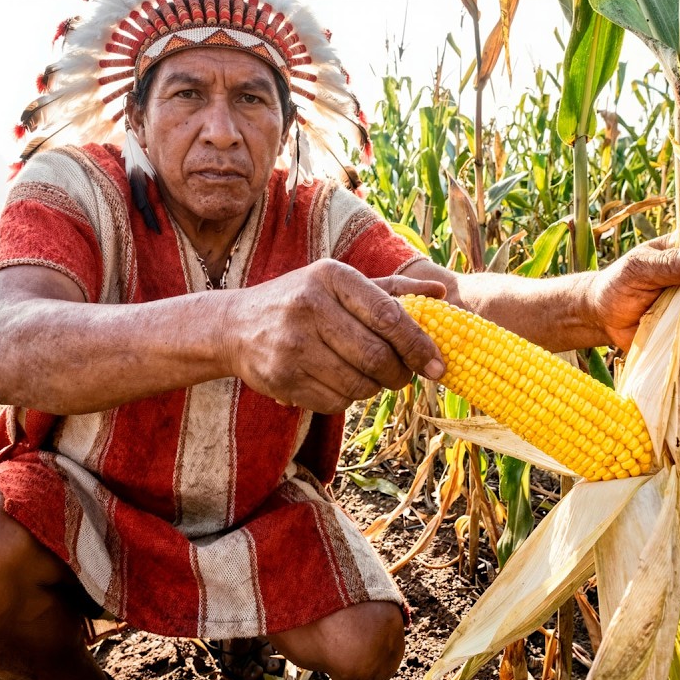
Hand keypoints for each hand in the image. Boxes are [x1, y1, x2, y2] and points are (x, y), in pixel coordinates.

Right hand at [225, 259, 446, 412]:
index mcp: (331, 276)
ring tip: (370, 377)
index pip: (389, 316)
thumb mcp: (340, 284)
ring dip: (374, 388)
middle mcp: (309, 307)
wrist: (237, 326)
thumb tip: (442, 295)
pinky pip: (335, 403)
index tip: (436, 364)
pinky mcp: (281, 378)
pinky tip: (339, 382)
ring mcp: (292, 345)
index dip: (418, 345)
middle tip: (404, 376)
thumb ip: (392, 290)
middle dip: (399, 374)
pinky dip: (347, 399)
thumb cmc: (302, 301)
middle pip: (376, 357)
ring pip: (358, 385)